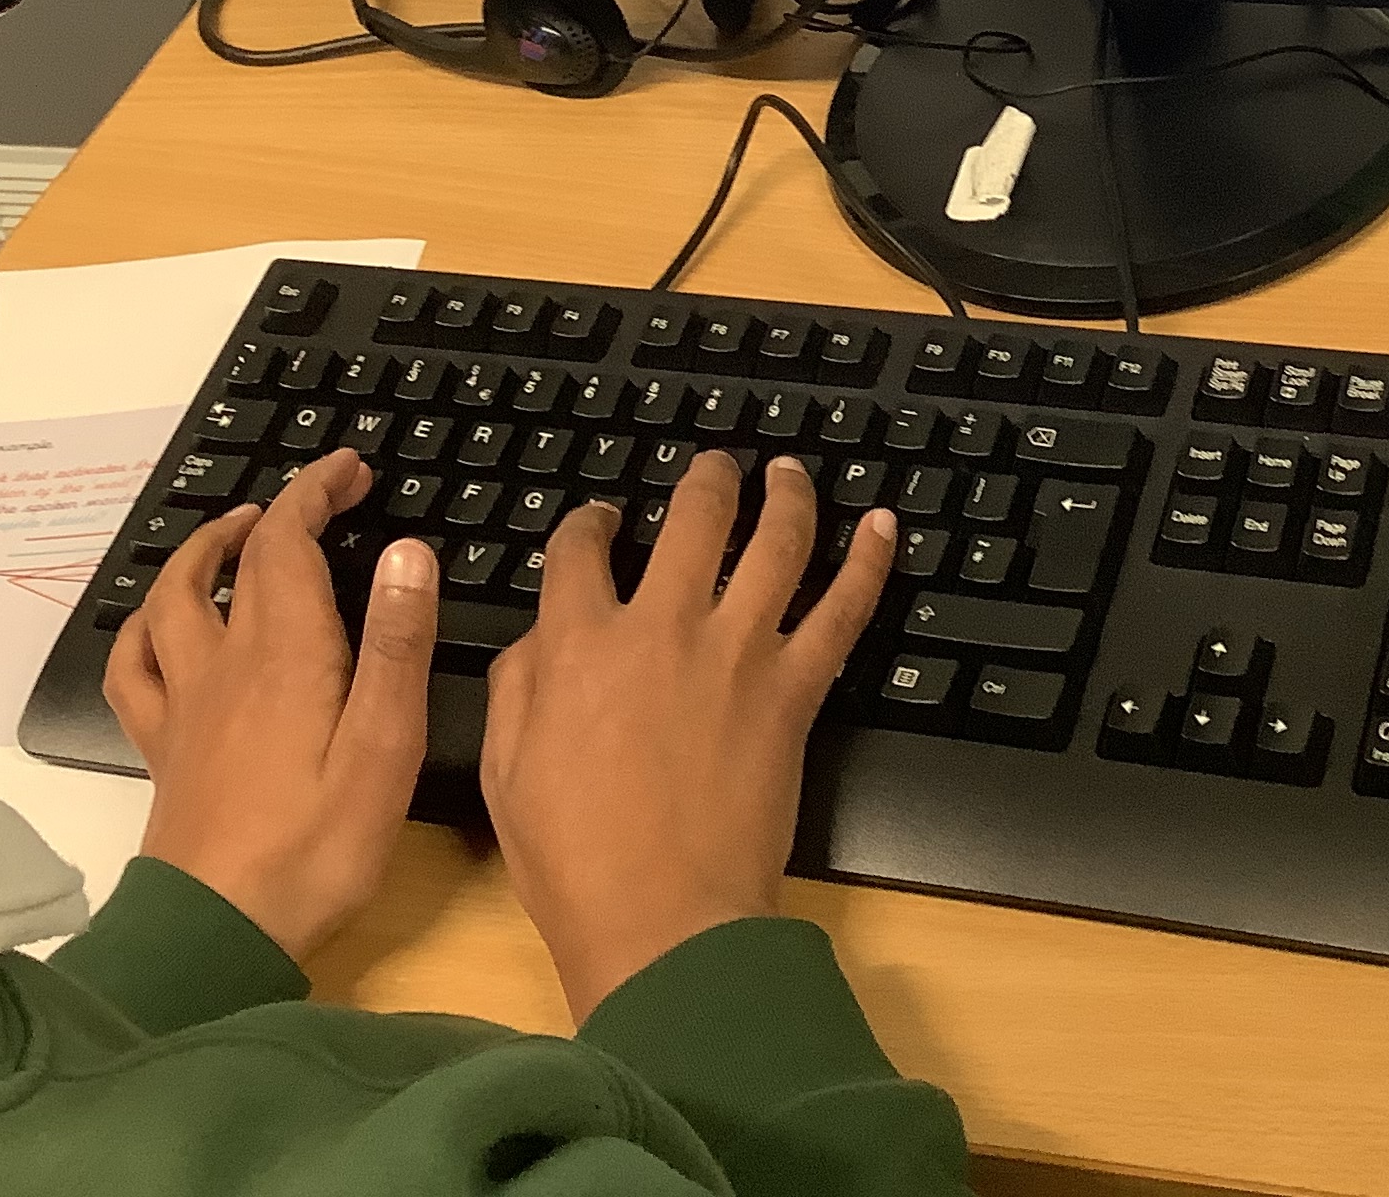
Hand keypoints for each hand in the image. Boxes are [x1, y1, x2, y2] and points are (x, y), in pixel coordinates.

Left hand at [104, 448, 435, 961]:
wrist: (216, 933)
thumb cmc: (315, 847)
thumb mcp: (384, 747)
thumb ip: (395, 645)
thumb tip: (406, 551)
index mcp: (286, 655)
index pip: (287, 541)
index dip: (314, 491)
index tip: (350, 469)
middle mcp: (225, 664)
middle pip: (237, 560)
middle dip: (279, 511)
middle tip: (321, 498)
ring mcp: (185, 706)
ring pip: (171, 600)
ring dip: (202, 552)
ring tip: (234, 537)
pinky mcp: (164, 749)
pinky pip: (135, 668)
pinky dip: (145, 628)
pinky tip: (162, 628)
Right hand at [482, 453, 894, 1021]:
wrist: (663, 920)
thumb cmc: (574, 861)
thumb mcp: (505, 769)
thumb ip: (519, 684)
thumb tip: (540, 637)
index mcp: (578, 644)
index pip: (581, 548)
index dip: (592, 523)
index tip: (602, 521)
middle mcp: (662, 627)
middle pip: (692, 517)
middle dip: (706, 479)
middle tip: (716, 467)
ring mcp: (737, 653)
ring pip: (775, 542)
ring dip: (787, 496)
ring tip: (790, 473)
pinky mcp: (794, 690)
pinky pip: (842, 611)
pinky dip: (869, 563)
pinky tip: (883, 526)